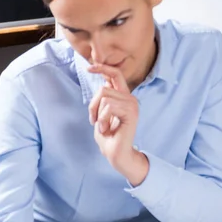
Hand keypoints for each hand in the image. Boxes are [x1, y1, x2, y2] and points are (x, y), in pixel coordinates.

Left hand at [88, 64, 148, 185]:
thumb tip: (102, 84)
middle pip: (104, 88)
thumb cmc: (108, 137)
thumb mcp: (101, 115)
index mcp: (124, 96)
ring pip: (104, 98)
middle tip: (94, 120)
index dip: (103, 68)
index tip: (90, 67)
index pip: (116, 74)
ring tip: (103, 127)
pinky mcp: (131, 113)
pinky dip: (102, 120)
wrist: (117, 154)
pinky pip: (108, 108)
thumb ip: (103, 100)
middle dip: (93, 105)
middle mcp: (130, 98)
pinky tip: (106, 129)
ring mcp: (132, 105)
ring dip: (97, 115)